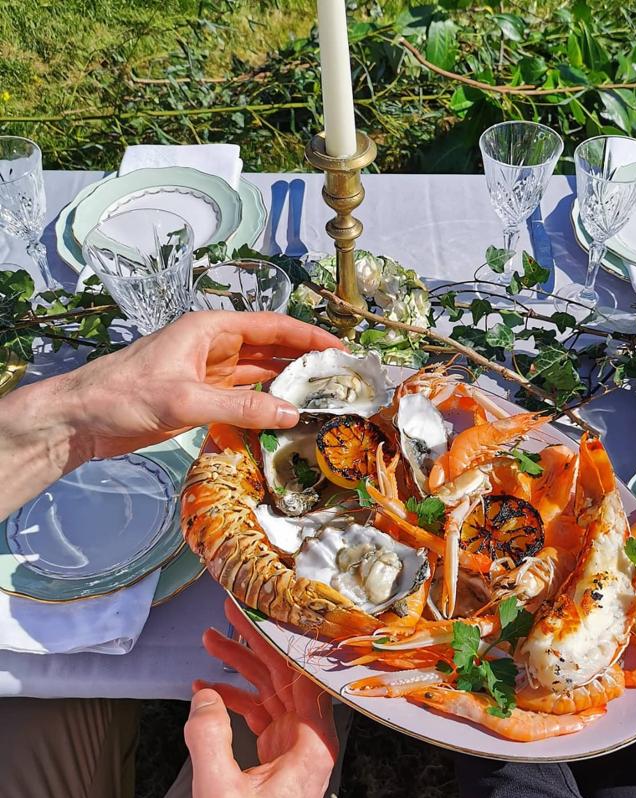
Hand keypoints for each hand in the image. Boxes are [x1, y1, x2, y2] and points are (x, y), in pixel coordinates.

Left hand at [60, 309, 343, 460]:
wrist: (82, 419)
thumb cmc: (124, 394)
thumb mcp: (185, 399)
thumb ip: (240, 408)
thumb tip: (291, 414)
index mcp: (209, 329)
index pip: (271, 327)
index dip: (307, 337)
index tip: (339, 350)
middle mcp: (213, 346)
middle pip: (269, 350)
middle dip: (304, 362)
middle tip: (340, 379)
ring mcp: (207, 374)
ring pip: (259, 375)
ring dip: (287, 385)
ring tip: (323, 399)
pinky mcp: (201, 398)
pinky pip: (243, 399)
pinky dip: (265, 406)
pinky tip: (286, 417)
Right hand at [184, 599, 337, 797]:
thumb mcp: (217, 791)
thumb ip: (208, 736)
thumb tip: (203, 695)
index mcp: (312, 742)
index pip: (301, 674)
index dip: (279, 639)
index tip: (259, 609)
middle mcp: (311, 739)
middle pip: (285, 676)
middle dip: (255, 644)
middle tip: (230, 612)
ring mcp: (296, 748)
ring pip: (271, 693)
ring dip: (241, 669)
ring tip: (209, 643)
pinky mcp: (279, 758)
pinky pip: (259, 716)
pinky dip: (235, 702)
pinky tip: (206, 691)